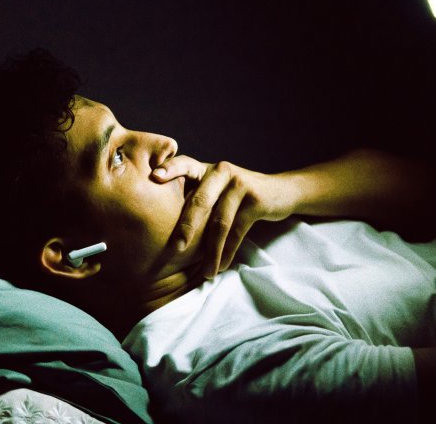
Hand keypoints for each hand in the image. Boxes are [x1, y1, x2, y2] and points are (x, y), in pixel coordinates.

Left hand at [152, 156, 295, 278]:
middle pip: (200, 200)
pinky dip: (228, 252)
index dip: (170, 168)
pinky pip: (238, 230)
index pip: (185, 164)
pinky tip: (221, 266)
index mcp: (206, 169)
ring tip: (206, 272)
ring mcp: (240, 184)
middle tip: (176, 249)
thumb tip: (160, 222)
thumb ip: (196, 195)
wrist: (281, 192)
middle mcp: (221, 171)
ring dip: (212, 251)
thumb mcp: (217, 188)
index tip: (154, 177)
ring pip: (220, 222)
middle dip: (187, 226)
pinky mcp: (256, 199)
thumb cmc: (238, 195)